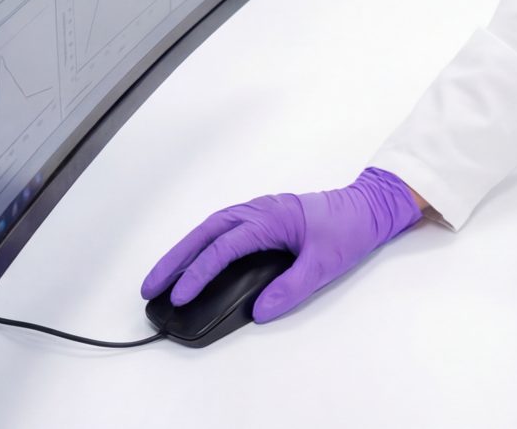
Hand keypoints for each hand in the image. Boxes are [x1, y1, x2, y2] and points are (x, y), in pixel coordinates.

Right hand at [139, 166, 421, 321]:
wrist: (367, 205)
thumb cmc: (348, 229)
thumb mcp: (323, 263)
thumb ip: (291, 287)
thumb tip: (260, 310)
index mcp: (268, 218)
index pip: (222, 248)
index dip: (198, 274)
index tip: (180, 297)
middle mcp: (256, 210)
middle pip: (203, 234)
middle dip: (174, 260)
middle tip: (150, 286)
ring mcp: (257, 210)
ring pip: (209, 228)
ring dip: (184, 250)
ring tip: (163, 275)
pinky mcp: (261, 216)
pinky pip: (222, 227)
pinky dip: (201, 242)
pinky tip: (194, 258)